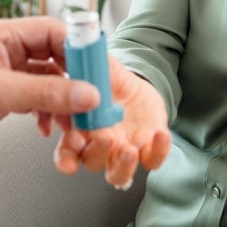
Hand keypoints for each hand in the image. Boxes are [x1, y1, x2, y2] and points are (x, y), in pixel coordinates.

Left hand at [0, 18, 99, 166]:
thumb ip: (46, 92)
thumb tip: (87, 93)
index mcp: (0, 35)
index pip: (52, 31)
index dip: (78, 48)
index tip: (98, 67)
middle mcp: (4, 51)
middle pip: (54, 55)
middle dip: (75, 77)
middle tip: (93, 95)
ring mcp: (4, 75)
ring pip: (49, 79)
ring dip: (64, 98)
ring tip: (73, 118)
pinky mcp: (3, 98)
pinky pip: (39, 97)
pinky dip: (49, 110)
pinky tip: (48, 125)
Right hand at [50, 57, 170, 189]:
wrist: (136, 86)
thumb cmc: (110, 83)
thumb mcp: (97, 70)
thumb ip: (85, 66)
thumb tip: (76, 52)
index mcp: (80, 129)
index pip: (67, 151)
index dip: (66, 156)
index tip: (72, 145)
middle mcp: (99, 146)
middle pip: (92, 161)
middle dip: (97, 153)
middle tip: (105, 137)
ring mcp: (123, 151)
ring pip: (118, 173)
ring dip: (123, 166)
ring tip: (129, 149)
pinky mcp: (148, 149)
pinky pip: (152, 160)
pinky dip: (158, 151)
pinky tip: (160, 135)